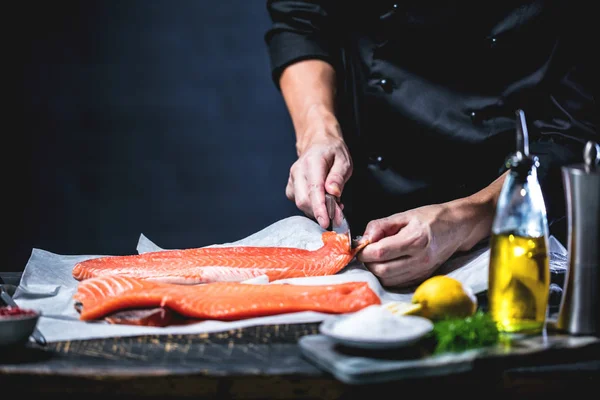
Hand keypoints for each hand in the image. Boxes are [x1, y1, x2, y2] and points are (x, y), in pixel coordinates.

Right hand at [286, 126, 352, 228]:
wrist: (319, 143)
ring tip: (332, 204)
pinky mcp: (291, 187)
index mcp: (312, 162)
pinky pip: (298, 202)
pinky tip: (322, 202)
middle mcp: (298, 170)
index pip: (314, 189)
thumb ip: (338, 177)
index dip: (319, 208)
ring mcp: (292, 179)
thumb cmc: (332, 152)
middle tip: (338, 214)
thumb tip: (333, 192)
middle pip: (304, 200)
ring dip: (317, 210)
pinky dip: (311, 207)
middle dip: (320, 212)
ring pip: (300, 203)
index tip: (326, 222)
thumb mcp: (344, 160)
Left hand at [357, 203, 472, 287]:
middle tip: (367, 252)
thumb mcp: (404, 215)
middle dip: (368, 262)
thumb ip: (380, 226)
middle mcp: (420, 259)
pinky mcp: (423, 278)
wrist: (457, 227)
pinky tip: (388, 263)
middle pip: (382, 270)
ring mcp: (423, 271)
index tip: (361, 246)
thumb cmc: (430, 218)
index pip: (380, 253)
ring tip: (378, 257)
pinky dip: (387, 276)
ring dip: (376, 270)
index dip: (364, 251)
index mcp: (415, 239)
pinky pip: (397, 283)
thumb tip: (364, 239)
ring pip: (388, 280)